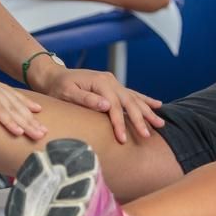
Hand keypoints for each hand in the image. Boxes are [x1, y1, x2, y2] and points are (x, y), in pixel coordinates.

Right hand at [0, 50, 46, 139]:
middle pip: (15, 104)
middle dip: (30, 119)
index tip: (34, 110)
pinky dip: (9, 121)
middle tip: (43, 130)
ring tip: (40, 134)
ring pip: (12, 110)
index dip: (22, 103)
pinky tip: (19, 131)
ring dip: (27, 124)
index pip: (7, 95)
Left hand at [34, 66, 164, 142]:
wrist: (54, 76)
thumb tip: (106, 106)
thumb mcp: (67, 93)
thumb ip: (87, 99)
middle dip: (140, 120)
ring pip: (135, 99)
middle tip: (147, 136)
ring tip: (160, 123)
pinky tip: (157, 104)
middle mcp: (111, 81)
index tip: (123, 139)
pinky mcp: (114, 86)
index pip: (114, 107)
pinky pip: (133, 94)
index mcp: (101, 83)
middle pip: (129, 103)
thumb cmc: (58, 87)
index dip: (120, 123)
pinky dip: (145, 100)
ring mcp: (114, 83)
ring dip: (148, 111)